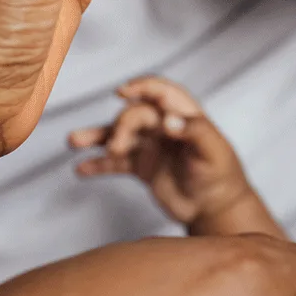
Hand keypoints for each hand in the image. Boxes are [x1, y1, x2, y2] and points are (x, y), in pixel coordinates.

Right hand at [70, 76, 278, 236]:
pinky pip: (114, 163)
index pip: (161, 92)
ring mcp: (151, 146)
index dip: (143, 87)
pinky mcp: (142, 167)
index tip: (122, 91)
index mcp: (184, 116)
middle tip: (117, 148)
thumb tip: (168, 120)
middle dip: (121, 127)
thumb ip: (195, 131)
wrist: (215, 208)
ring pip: (118, 135)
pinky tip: (81, 168)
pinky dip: (98, 164)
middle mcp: (164, 127)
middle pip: (134, 115)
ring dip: (96, 136)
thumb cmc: (222, 175)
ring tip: (74, 141)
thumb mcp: (214, 151)